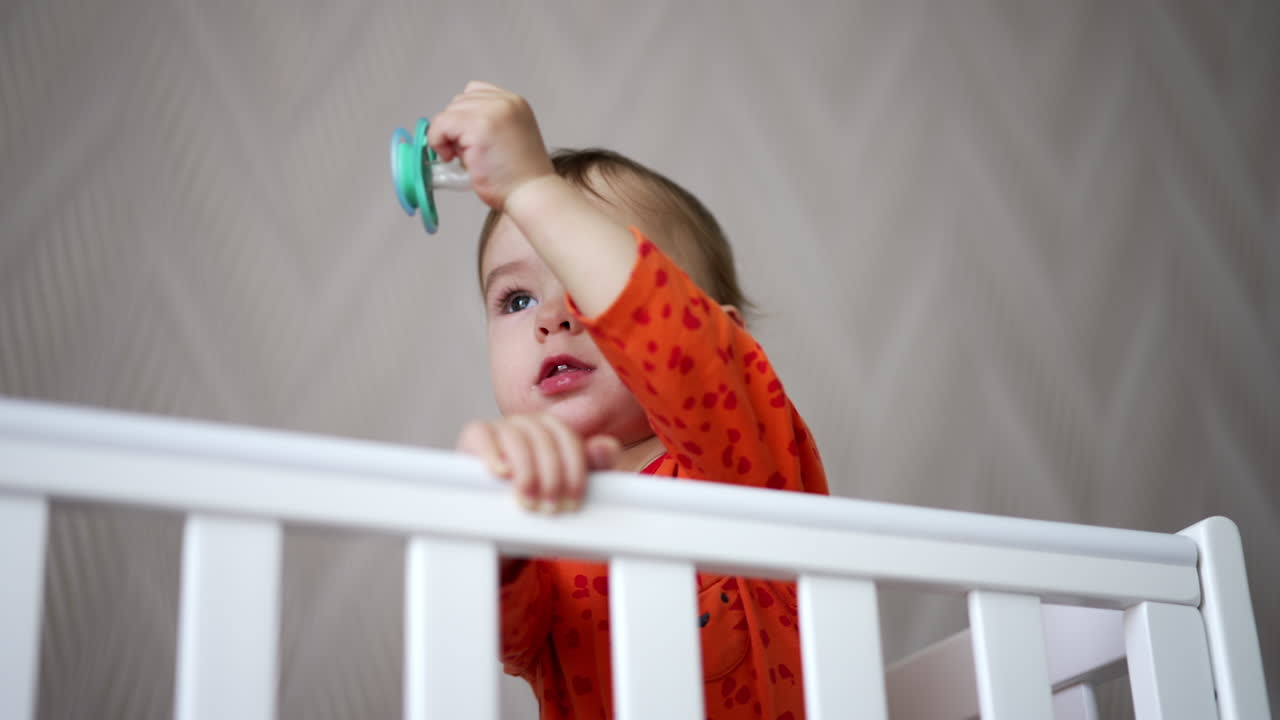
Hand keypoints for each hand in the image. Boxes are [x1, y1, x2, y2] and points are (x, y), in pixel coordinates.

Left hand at [426, 81, 555, 210]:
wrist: (531, 193)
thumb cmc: (519, 177)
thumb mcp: (508, 138)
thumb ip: (488, 124)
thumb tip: (454, 128)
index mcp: (514, 103)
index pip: (474, 92)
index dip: (465, 116)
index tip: (468, 139)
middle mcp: (505, 102)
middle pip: (459, 102)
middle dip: (456, 127)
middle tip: (467, 153)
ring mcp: (492, 111)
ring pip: (448, 113)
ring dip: (448, 136)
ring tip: (465, 157)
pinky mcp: (478, 126)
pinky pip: (441, 125)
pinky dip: (438, 141)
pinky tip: (452, 158)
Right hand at [457, 413, 621, 513]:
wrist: (500, 521)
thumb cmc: (537, 499)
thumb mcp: (570, 486)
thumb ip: (595, 466)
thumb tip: (605, 447)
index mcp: (554, 430)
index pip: (569, 440)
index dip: (574, 472)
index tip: (572, 502)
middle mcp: (528, 423)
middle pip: (545, 439)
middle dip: (551, 477)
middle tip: (550, 508)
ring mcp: (500, 427)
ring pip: (517, 437)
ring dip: (526, 471)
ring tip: (528, 500)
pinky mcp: (474, 436)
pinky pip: (482, 433)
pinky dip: (492, 452)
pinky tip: (501, 473)